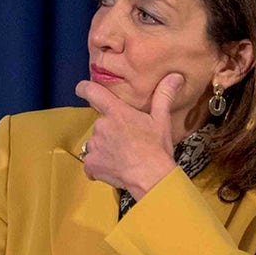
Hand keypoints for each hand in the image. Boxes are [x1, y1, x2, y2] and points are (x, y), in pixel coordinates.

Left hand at [75, 73, 183, 197]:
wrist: (152, 177)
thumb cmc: (157, 148)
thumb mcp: (161, 120)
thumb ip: (163, 96)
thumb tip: (174, 76)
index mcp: (117, 113)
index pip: (94, 92)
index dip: (84, 88)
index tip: (81, 88)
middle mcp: (101, 126)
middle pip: (101, 124)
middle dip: (111, 132)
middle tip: (128, 142)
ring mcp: (94, 145)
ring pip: (96, 144)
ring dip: (105, 149)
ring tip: (123, 157)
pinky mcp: (91, 164)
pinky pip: (91, 163)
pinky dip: (99, 167)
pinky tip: (114, 169)